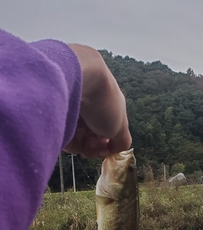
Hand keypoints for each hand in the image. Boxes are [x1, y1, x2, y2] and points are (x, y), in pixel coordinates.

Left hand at [64, 44, 131, 158]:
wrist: (78, 79)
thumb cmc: (103, 99)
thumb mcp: (120, 125)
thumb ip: (122, 140)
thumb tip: (116, 150)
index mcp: (104, 108)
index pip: (104, 134)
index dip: (106, 145)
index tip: (106, 148)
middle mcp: (87, 110)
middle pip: (89, 140)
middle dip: (94, 147)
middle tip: (93, 143)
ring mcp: (70, 113)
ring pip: (76, 142)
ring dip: (82, 145)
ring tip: (84, 135)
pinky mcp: (54, 118)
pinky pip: (62, 139)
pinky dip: (69, 141)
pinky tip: (72, 134)